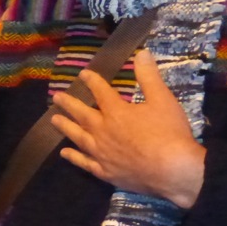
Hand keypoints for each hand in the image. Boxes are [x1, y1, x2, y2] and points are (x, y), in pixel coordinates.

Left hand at [50, 49, 205, 208]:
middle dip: (68, 104)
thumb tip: (142, 53)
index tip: (82, 74)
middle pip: (81, 114)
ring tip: (53, 120)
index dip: (91, 81)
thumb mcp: (163, 99)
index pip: (100, 92)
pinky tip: (65, 153)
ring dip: (65, 127)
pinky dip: (73, 157)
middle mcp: (102, 131)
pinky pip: (84, 162)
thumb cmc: (169, 133)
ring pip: (77, 137)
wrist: (173, 170)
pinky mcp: (105, 172)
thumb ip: (150, 77)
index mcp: (116, 112)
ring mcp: (101, 153)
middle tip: (56, 97)